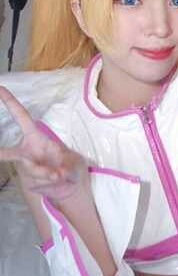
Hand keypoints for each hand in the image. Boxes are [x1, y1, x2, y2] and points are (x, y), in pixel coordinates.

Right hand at [0, 86, 86, 200]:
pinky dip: (49, 183)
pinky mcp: (27, 181)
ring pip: (32, 171)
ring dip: (49, 175)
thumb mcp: (73, 160)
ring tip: (59, 175)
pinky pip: (36, 182)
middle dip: (0, 153)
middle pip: (9, 153)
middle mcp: (26, 151)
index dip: (10, 102)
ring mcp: (24, 167)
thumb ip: (62, 165)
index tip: (0, 87)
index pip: (21, 116)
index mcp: (35, 136)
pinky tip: (55, 183)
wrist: (71, 187)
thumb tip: (55, 173)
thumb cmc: (71, 166)